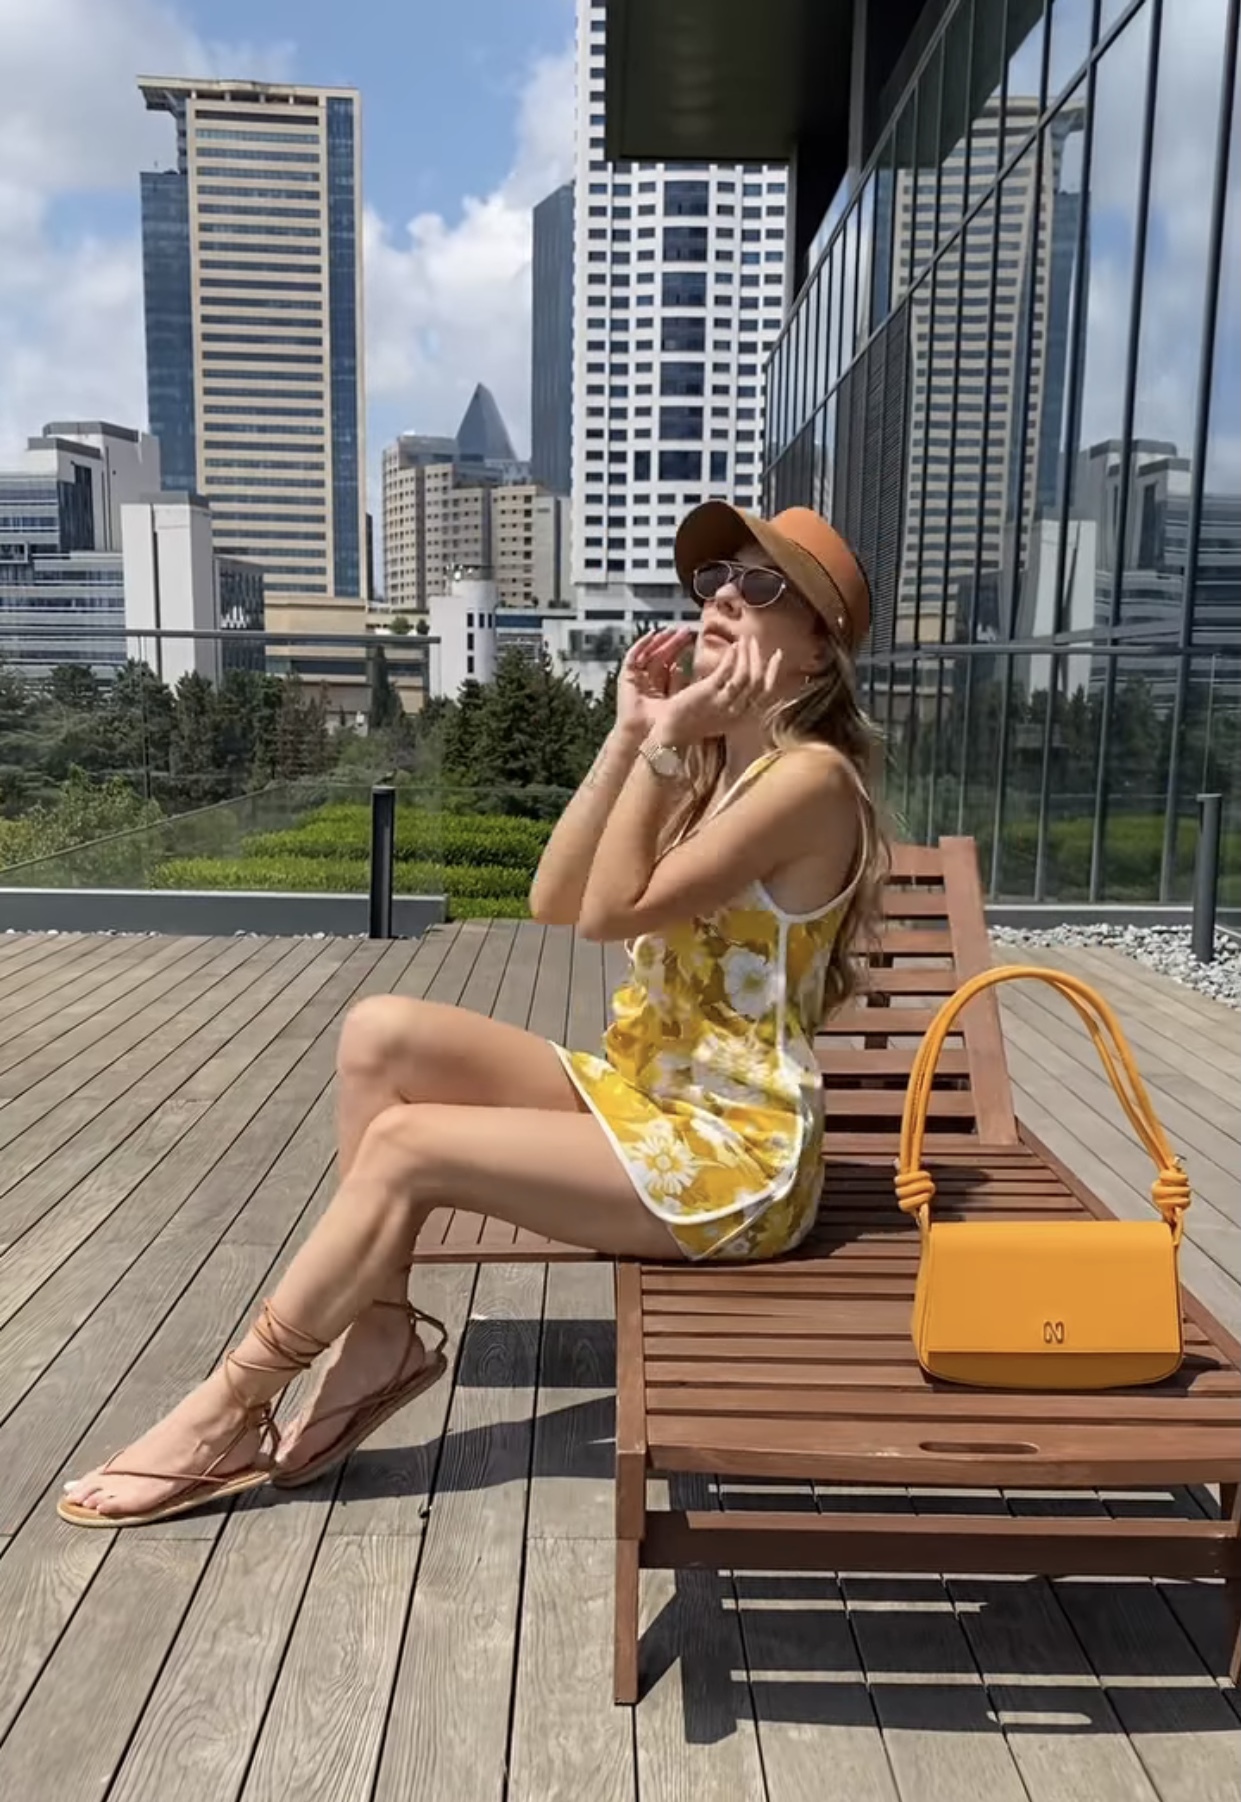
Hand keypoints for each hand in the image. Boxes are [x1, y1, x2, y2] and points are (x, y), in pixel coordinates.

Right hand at [615, 627, 694, 739]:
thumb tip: (688, 668)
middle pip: (660, 656)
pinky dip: (642, 644)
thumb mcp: (678, 700)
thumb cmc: (662, 723)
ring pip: (648, 653)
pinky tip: (652, 635)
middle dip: (672, 643)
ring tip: (671, 630)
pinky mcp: (625, 676)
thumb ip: (681, 684)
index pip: (670, 662)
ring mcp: (636, 677)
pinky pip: (632, 656)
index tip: (692, 640)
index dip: (679, 651)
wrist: (643, 733)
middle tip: (686, 631)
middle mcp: (647, 680)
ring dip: (659, 641)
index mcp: (659, 686)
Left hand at [661, 639, 783, 744]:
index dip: (774, 672)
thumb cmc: (692, 723)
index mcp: (743, 718)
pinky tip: (733, 647)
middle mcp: (737, 712)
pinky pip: (726, 672)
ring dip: (746, 654)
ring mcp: (723, 703)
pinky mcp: (708, 694)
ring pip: (744, 675)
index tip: (777, 654)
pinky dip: (732, 657)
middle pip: (758, 681)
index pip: (767, 693)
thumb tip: (739, 675)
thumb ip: (733, 701)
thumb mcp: (720, 715)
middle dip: (759, 658)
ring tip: (743, 641)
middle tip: (755, 642)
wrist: (670, 733)